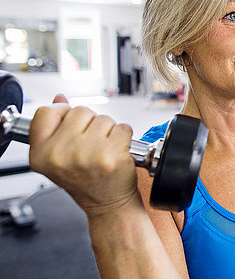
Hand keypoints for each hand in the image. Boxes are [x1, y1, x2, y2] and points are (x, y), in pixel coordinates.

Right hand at [29, 94, 139, 217]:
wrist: (108, 204)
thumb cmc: (86, 181)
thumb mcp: (59, 157)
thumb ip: (55, 127)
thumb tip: (60, 99)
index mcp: (42, 154)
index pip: (46, 112)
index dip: (62, 113)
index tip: (71, 124)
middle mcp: (61, 154)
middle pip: (80, 111)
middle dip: (90, 123)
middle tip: (91, 145)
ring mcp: (87, 154)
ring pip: (104, 118)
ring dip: (109, 131)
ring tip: (104, 150)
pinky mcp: (111, 155)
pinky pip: (123, 128)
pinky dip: (124, 137)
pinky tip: (116, 153)